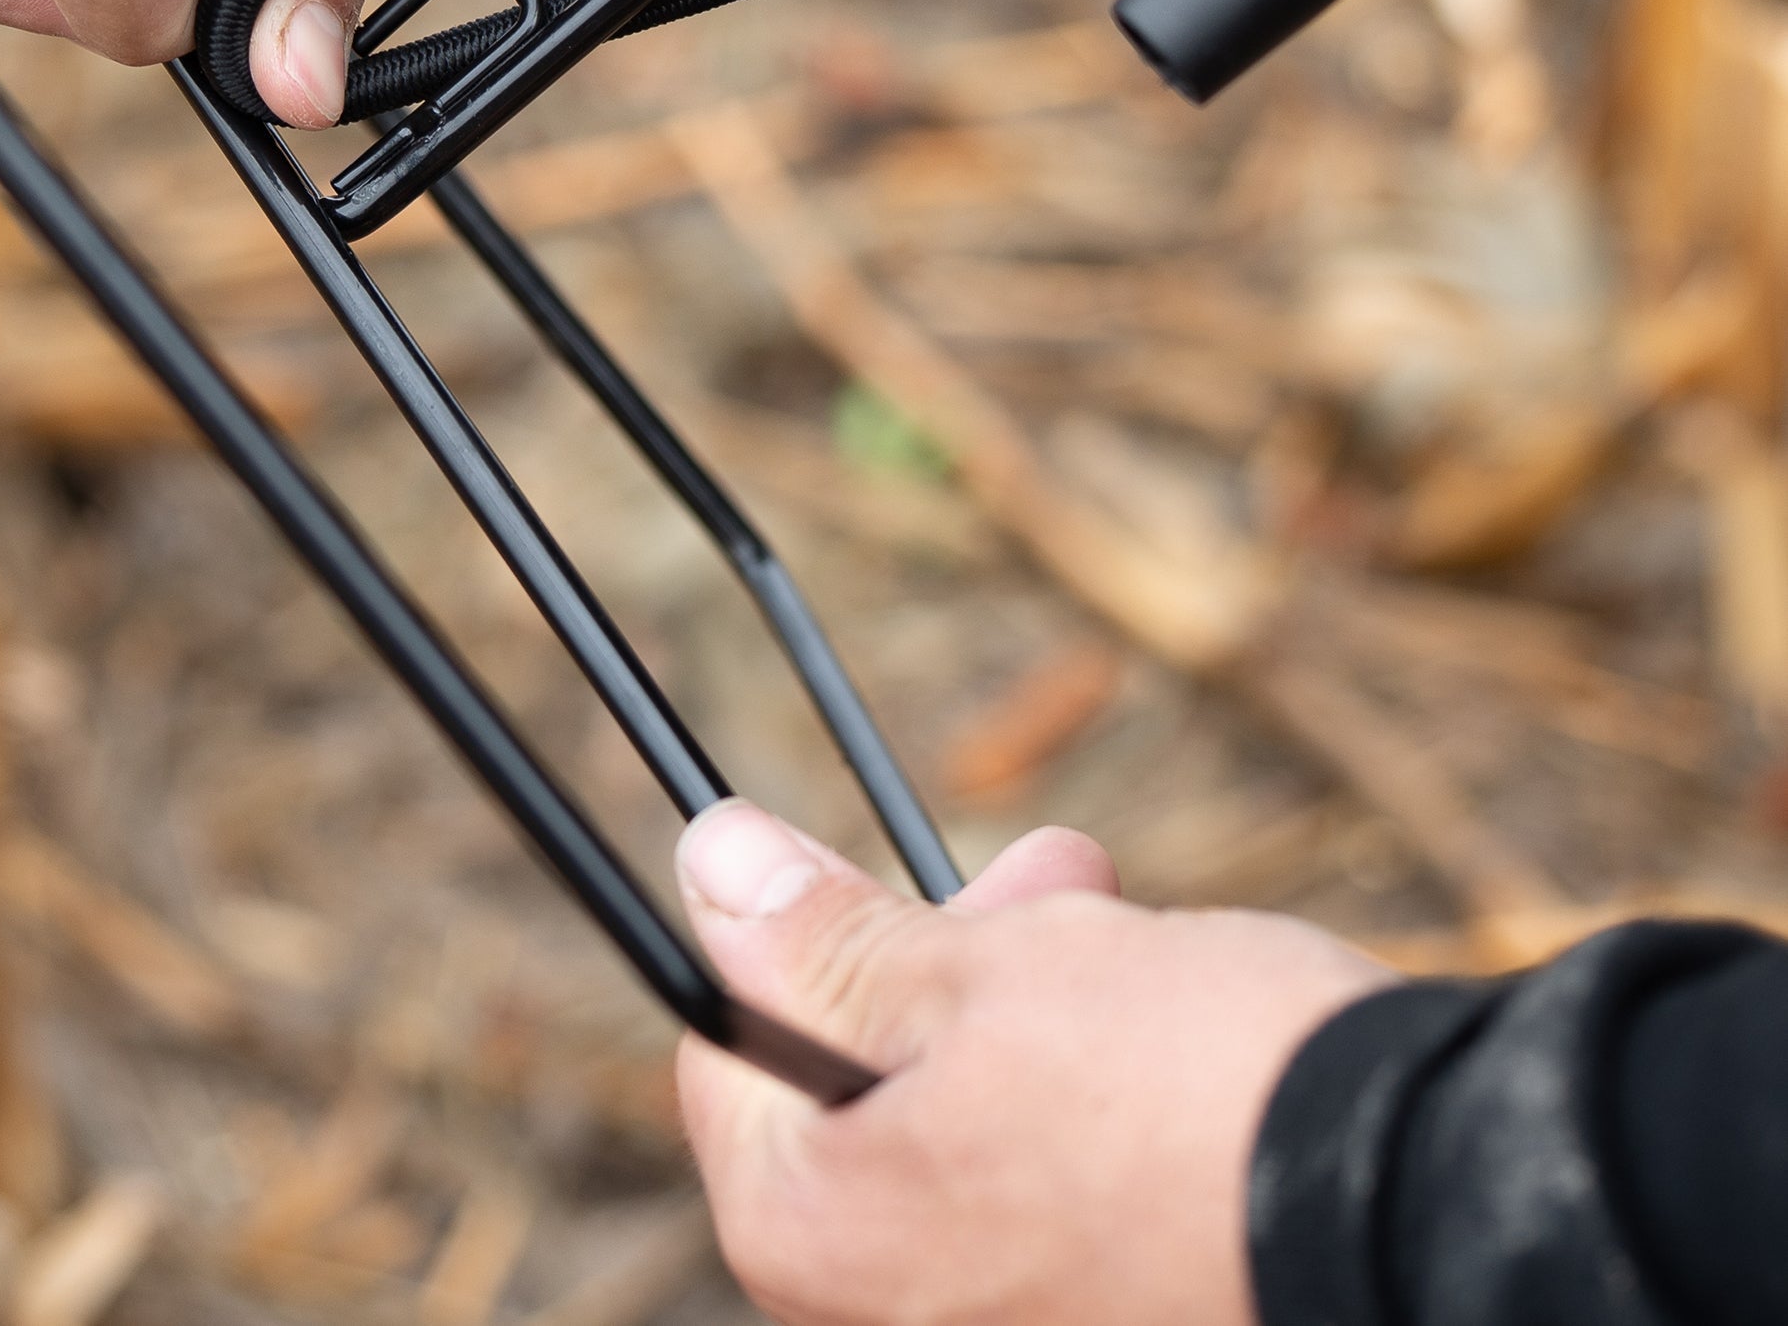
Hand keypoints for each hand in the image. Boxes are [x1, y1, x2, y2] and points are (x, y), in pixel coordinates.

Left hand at [676, 803, 1393, 1325]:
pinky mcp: (1119, 1323)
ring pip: (974, 1128)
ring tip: (1136, 939)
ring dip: (1038, 1011)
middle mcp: (893, 1325)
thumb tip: (709, 862)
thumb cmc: (1188, 1094)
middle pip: (864, 1090)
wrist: (1431, 1222)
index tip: (891, 875)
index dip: (805, 933)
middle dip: (953, 959)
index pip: (732, 1054)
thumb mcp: (982, 976)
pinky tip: (1180, 1034)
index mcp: (821, 1241)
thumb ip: (827, 938)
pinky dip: (1098, 1109)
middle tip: (1050, 870)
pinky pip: (1060, 1200)